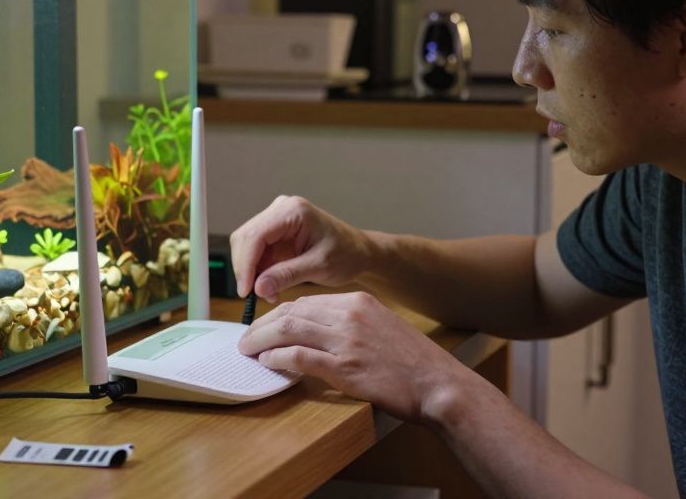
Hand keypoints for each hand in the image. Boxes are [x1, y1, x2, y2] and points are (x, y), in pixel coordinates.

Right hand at [230, 195, 370, 300]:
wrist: (359, 252)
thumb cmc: (347, 254)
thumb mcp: (319, 267)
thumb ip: (287, 275)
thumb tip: (257, 288)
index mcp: (293, 211)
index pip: (255, 235)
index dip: (245, 264)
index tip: (246, 291)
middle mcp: (280, 209)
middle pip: (245, 238)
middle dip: (246, 269)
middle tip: (254, 296)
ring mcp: (275, 219)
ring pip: (246, 246)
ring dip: (252, 272)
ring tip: (269, 293)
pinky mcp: (274, 232)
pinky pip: (255, 252)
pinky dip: (258, 271)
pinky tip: (271, 286)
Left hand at [237, 291, 470, 422]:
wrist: (438, 384)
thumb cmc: (413, 362)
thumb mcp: (382, 327)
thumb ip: (350, 325)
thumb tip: (316, 333)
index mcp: (358, 301)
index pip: (306, 301)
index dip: (279, 313)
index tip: (265, 325)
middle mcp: (349, 315)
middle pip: (292, 311)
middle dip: (262, 324)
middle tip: (247, 337)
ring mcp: (346, 340)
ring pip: (289, 329)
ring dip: (261, 340)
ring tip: (248, 350)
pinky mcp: (344, 368)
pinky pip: (299, 356)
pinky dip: (278, 358)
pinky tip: (268, 362)